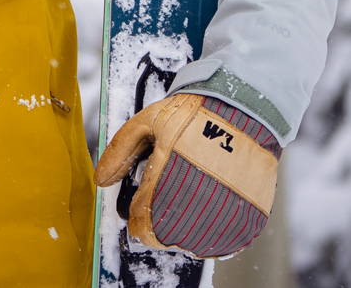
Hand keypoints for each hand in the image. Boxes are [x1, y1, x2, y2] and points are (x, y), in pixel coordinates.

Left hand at [94, 92, 279, 258]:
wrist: (244, 106)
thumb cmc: (195, 112)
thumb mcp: (148, 121)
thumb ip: (120, 151)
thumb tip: (101, 180)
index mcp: (170, 177)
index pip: (143, 227)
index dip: (137, 219)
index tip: (141, 208)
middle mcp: (200, 201)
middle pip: (167, 239)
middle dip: (159, 223)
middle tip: (166, 199)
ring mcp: (229, 213)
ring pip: (195, 244)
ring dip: (186, 229)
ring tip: (190, 197)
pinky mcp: (250, 218)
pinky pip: (225, 242)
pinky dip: (214, 231)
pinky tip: (210, 205)